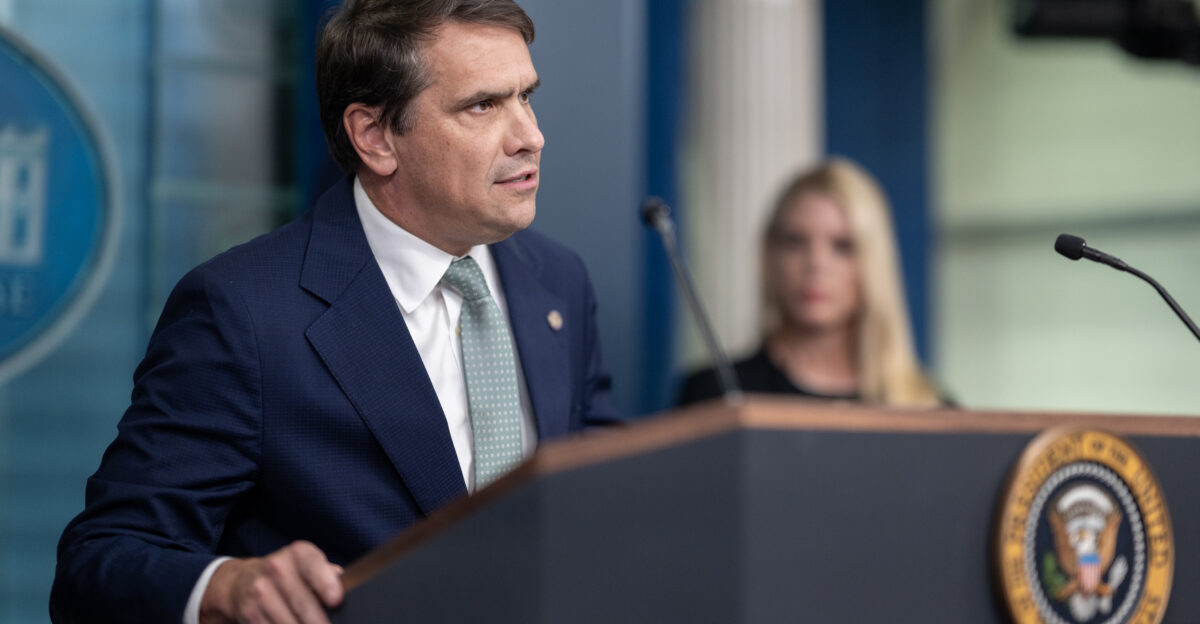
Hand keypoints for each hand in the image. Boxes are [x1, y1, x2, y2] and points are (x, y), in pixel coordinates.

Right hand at [200, 540, 344, 623]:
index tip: (336, 600)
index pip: (313, 566)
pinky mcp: (249, 611)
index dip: (326, 583)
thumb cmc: (289, 574)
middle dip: (319, 621)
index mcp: (299, 554)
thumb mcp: (309, 565)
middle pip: (303, 603)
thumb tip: (348, 586)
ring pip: (288, 621)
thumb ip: (329, 575)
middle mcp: (277, 568)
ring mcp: (260, 590)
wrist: (243, 580)